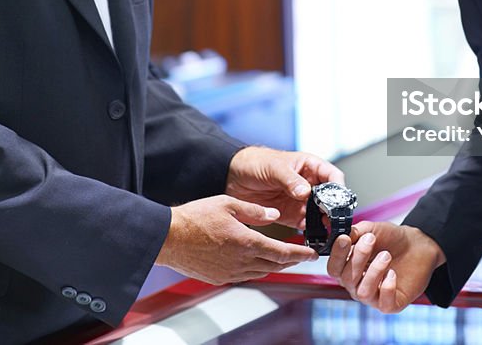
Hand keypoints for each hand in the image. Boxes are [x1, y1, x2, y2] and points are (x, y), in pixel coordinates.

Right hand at [155, 194, 317, 283]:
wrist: (169, 238)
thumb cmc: (195, 219)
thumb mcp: (228, 204)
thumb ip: (255, 211)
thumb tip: (274, 215)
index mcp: (247, 242)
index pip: (282, 253)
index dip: (300, 254)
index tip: (312, 253)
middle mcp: (241, 261)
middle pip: (275, 265)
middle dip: (291, 261)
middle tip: (303, 255)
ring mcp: (230, 272)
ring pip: (261, 272)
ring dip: (275, 266)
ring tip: (283, 258)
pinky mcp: (220, 278)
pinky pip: (246, 276)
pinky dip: (257, 269)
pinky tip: (257, 262)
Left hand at [225, 146, 344, 227]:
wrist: (233, 176)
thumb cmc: (255, 163)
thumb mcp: (274, 167)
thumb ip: (290, 179)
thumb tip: (305, 192)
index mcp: (310, 167)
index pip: (332, 176)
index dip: (339, 188)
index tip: (340, 201)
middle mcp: (309, 185)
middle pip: (330, 199)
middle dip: (334, 211)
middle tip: (333, 221)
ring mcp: (301, 202)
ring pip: (321, 215)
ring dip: (324, 224)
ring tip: (325, 231)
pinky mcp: (291, 216)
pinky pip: (306, 226)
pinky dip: (311, 233)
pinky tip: (312, 238)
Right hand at [326, 221, 444, 312]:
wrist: (417, 246)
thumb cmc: (391, 240)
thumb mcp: (371, 230)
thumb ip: (354, 232)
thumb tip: (341, 234)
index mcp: (348, 267)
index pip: (334, 268)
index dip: (337, 255)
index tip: (345, 239)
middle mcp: (357, 284)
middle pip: (347, 278)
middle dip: (358, 258)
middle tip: (371, 240)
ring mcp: (373, 296)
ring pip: (363, 291)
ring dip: (374, 271)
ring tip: (386, 255)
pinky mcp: (390, 304)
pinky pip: (383, 303)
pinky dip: (387, 287)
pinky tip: (393, 273)